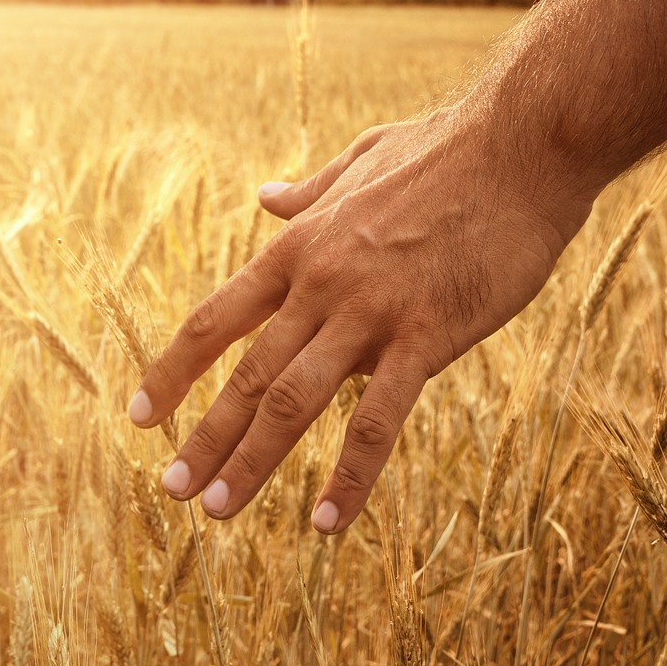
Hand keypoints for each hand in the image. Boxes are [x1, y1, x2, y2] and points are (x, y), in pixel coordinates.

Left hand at [128, 107, 592, 533]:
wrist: (525, 143)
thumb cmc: (448, 152)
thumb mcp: (361, 162)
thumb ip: (310, 192)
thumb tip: (266, 196)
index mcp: (298, 248)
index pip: (215, 321)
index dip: (173, 372)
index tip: (141, 416)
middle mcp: (319, 284)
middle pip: (246, 375)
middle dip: (203, 438)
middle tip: (171, 489)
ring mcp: (370, 311)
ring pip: (293, 402)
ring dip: (251, 462)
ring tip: (217, 510)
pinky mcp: (428, 335)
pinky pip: (378, 420)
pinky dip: (348, 475)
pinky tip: (327, 522)